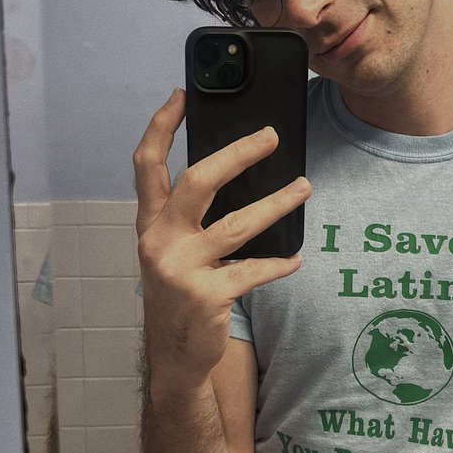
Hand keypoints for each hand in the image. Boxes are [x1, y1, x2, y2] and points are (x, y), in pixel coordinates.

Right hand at [133, 88, 310, 391]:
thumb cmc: (179, 295)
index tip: (181, 95)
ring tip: (304, 188)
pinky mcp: (208, 295)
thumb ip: (186, 217)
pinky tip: (296, 259)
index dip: (162, 127)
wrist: (174, 357)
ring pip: (237, 224)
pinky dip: (278, 264)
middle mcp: (160, 241)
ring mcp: (182, 269)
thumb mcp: (170, 251)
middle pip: (197, 182)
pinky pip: (253, 271)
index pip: (147, 165)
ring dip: (276, 204)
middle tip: (271, 137)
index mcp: (149, 224)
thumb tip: (233, 172)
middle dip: (237, 154)